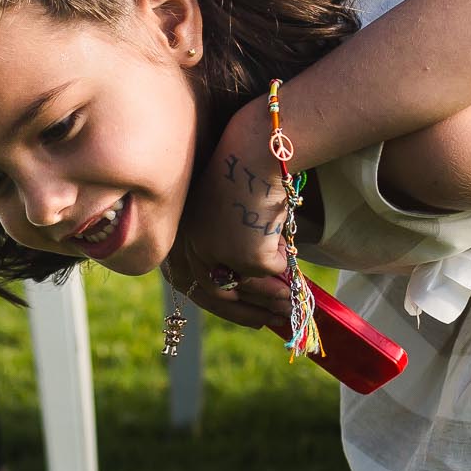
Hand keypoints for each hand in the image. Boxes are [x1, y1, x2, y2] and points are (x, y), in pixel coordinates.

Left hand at [165, 97, 294, 328]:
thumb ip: (226, 247)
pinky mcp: (245, 255)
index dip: (217, 303)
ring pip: (245, 288)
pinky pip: (271, 274)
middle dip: (245, 312)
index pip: (188, 280)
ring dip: (272, 301)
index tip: (242, 312)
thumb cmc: (246, 174)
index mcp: (178, 233)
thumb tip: (246, 286)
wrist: (257, 149)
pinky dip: (283, 273)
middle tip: (271, 321)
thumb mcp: (225, 213)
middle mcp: (189, 245)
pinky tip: (290, 262)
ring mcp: (215, 252)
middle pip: (213, 293)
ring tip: (292, 303)